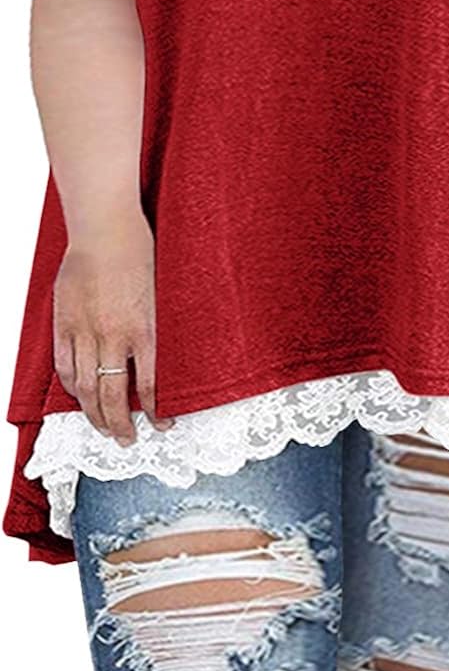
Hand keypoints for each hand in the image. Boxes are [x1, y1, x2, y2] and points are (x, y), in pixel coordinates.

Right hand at [53, 209, 173, 444]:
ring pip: (86, 388)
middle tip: (126, 440)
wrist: (107, 229)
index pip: (150, 385)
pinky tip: (80, 396)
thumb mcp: (159, 294)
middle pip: (113, 396)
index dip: (155, 411)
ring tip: (103, 429)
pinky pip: (66, 366)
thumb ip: (154, 328)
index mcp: (144, 329)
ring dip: (94, 414)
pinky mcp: (65, 323)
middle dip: (120, 425)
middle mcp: (114, 335)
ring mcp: (86, 331)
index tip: (162, 425)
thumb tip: (160, 356)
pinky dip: (72, 387)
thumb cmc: (140, 253)